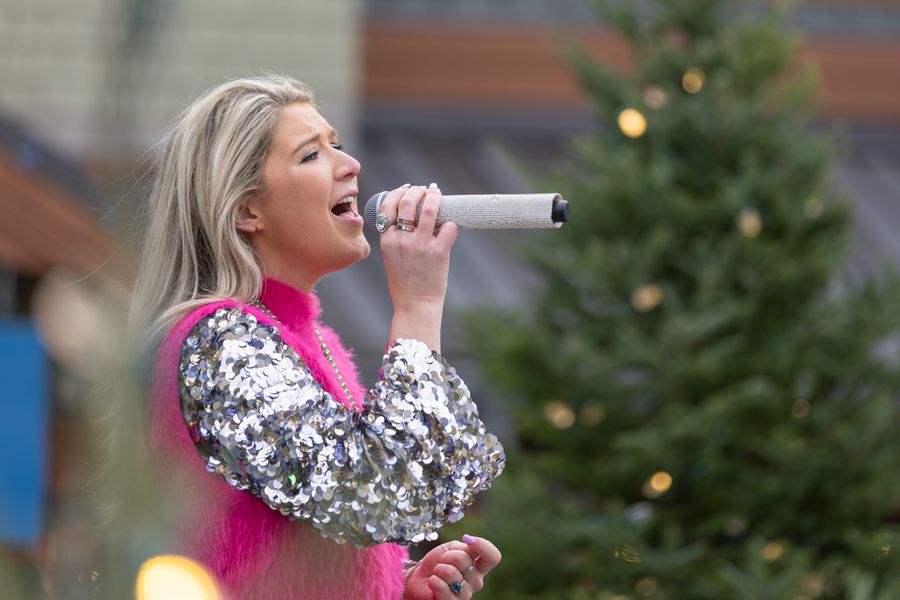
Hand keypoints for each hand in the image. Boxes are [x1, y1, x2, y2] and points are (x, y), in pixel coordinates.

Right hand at [379, 183, 458, 351]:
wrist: (415, 304)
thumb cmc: (404, 282)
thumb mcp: (390, 256)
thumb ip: (395, 236)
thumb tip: (411, 214)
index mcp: (387, 240)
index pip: (388, 205)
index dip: (398, 192)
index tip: (407, 188)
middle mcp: (402, 240)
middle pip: (408, 202)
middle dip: (418, 190)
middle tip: (425, 190)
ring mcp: (421, 245)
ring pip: (429, 209)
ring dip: (434, 197)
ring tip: (437, 194)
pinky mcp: (439, 252)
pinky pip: (448, 227)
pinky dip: (450, 223)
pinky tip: (449, 225)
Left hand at [403, 535, 501, 599]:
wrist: (420, 578)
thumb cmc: (438, 562)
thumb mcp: (452, 548)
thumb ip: (465, 547)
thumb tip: (470, 540)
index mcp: (479, 566)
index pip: (493, 557)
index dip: (483, 546)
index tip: (467, 540)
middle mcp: (476, 581)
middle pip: (465, 560)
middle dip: (448, 556)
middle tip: (442, 561)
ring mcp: (465, 594)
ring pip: (452, 573)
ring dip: (439, 569)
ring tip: (437, 573)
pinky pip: (443, 588)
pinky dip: (434, 581)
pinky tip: (433, 582)